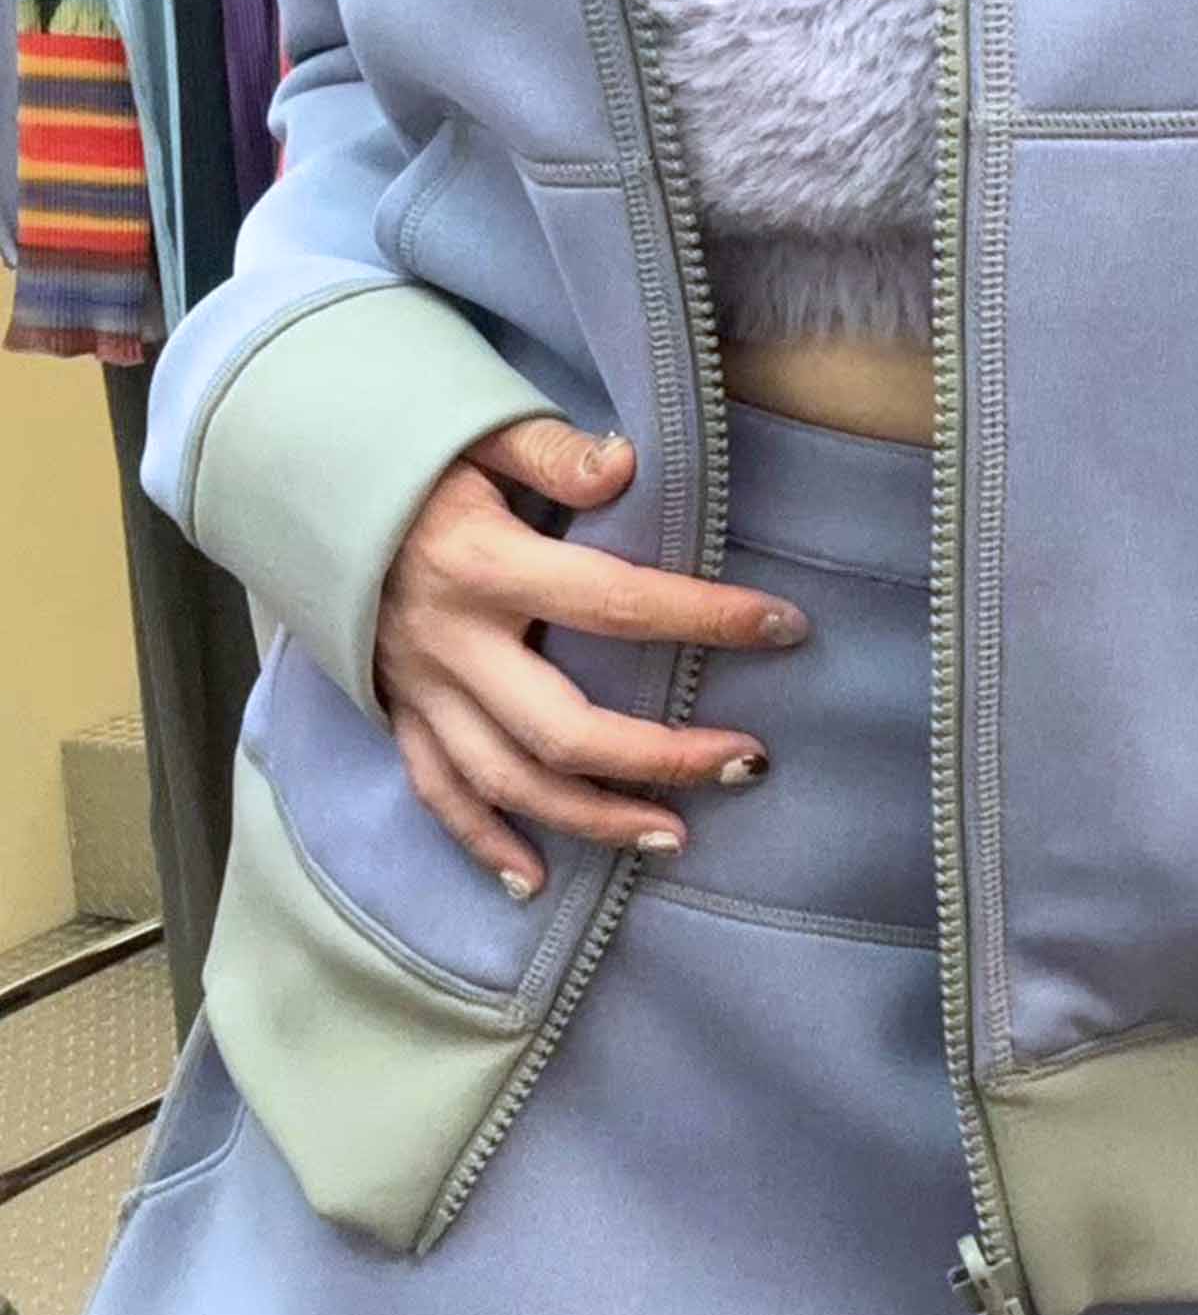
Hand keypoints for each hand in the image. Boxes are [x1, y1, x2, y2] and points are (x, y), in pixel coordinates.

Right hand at [376, 414, 809, 901]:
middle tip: (748, 763)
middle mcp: (452, 643)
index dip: (705, 618)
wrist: (295, 481)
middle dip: (662, 756)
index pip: (615, 604)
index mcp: (483, 566)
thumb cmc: (411, 454)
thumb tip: (626, 464)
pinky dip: (483, 842)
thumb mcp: (477, 431)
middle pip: (564, 728)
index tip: (785, 626)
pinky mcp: (398, 711)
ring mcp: (421, 689)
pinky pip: (439, 793)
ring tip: (675, 838)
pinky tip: (534, 882)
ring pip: (508, 780)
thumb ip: (551, 452)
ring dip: (593, 819)